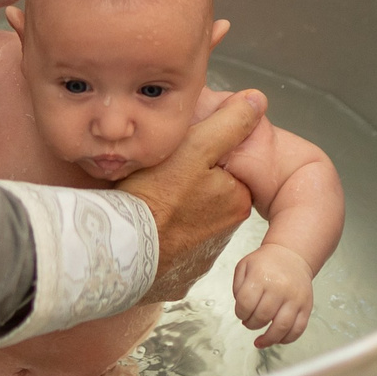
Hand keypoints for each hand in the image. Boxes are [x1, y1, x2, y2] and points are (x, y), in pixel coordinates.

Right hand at [121, 90, 263, 302]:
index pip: (229, 167)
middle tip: (160, 174)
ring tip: (147, 198)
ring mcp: (200, 257)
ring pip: (191, 218)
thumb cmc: (154, 196)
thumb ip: (228, 124)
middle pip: (210, 192)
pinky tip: (143, 225)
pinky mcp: (177, 275)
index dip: (205, 153)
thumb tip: (257, 100)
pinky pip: (172, 246)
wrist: (119, 252)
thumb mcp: (195, 147)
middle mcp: (226, 231)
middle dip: (190, 181)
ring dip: (174, 208)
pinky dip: (160, 235)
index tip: (181, 152)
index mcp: (236, 200)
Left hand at [234, 244, 313, 347]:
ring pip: (281, 327)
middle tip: (250, 323)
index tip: (241, 313)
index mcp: (261, 276)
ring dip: (268, 339)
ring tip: (260, 341)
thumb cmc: (266, 263)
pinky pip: (298, 329)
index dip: (240, 313)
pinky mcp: (306, 306)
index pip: (245, 304)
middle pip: (262, 317)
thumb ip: (237, 287)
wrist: (291, 255)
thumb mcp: (244, 266)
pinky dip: (287, 339)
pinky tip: (277, 339)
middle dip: (252, 325)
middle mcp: (279, 287)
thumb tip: (242, 310)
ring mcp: (295, 298)